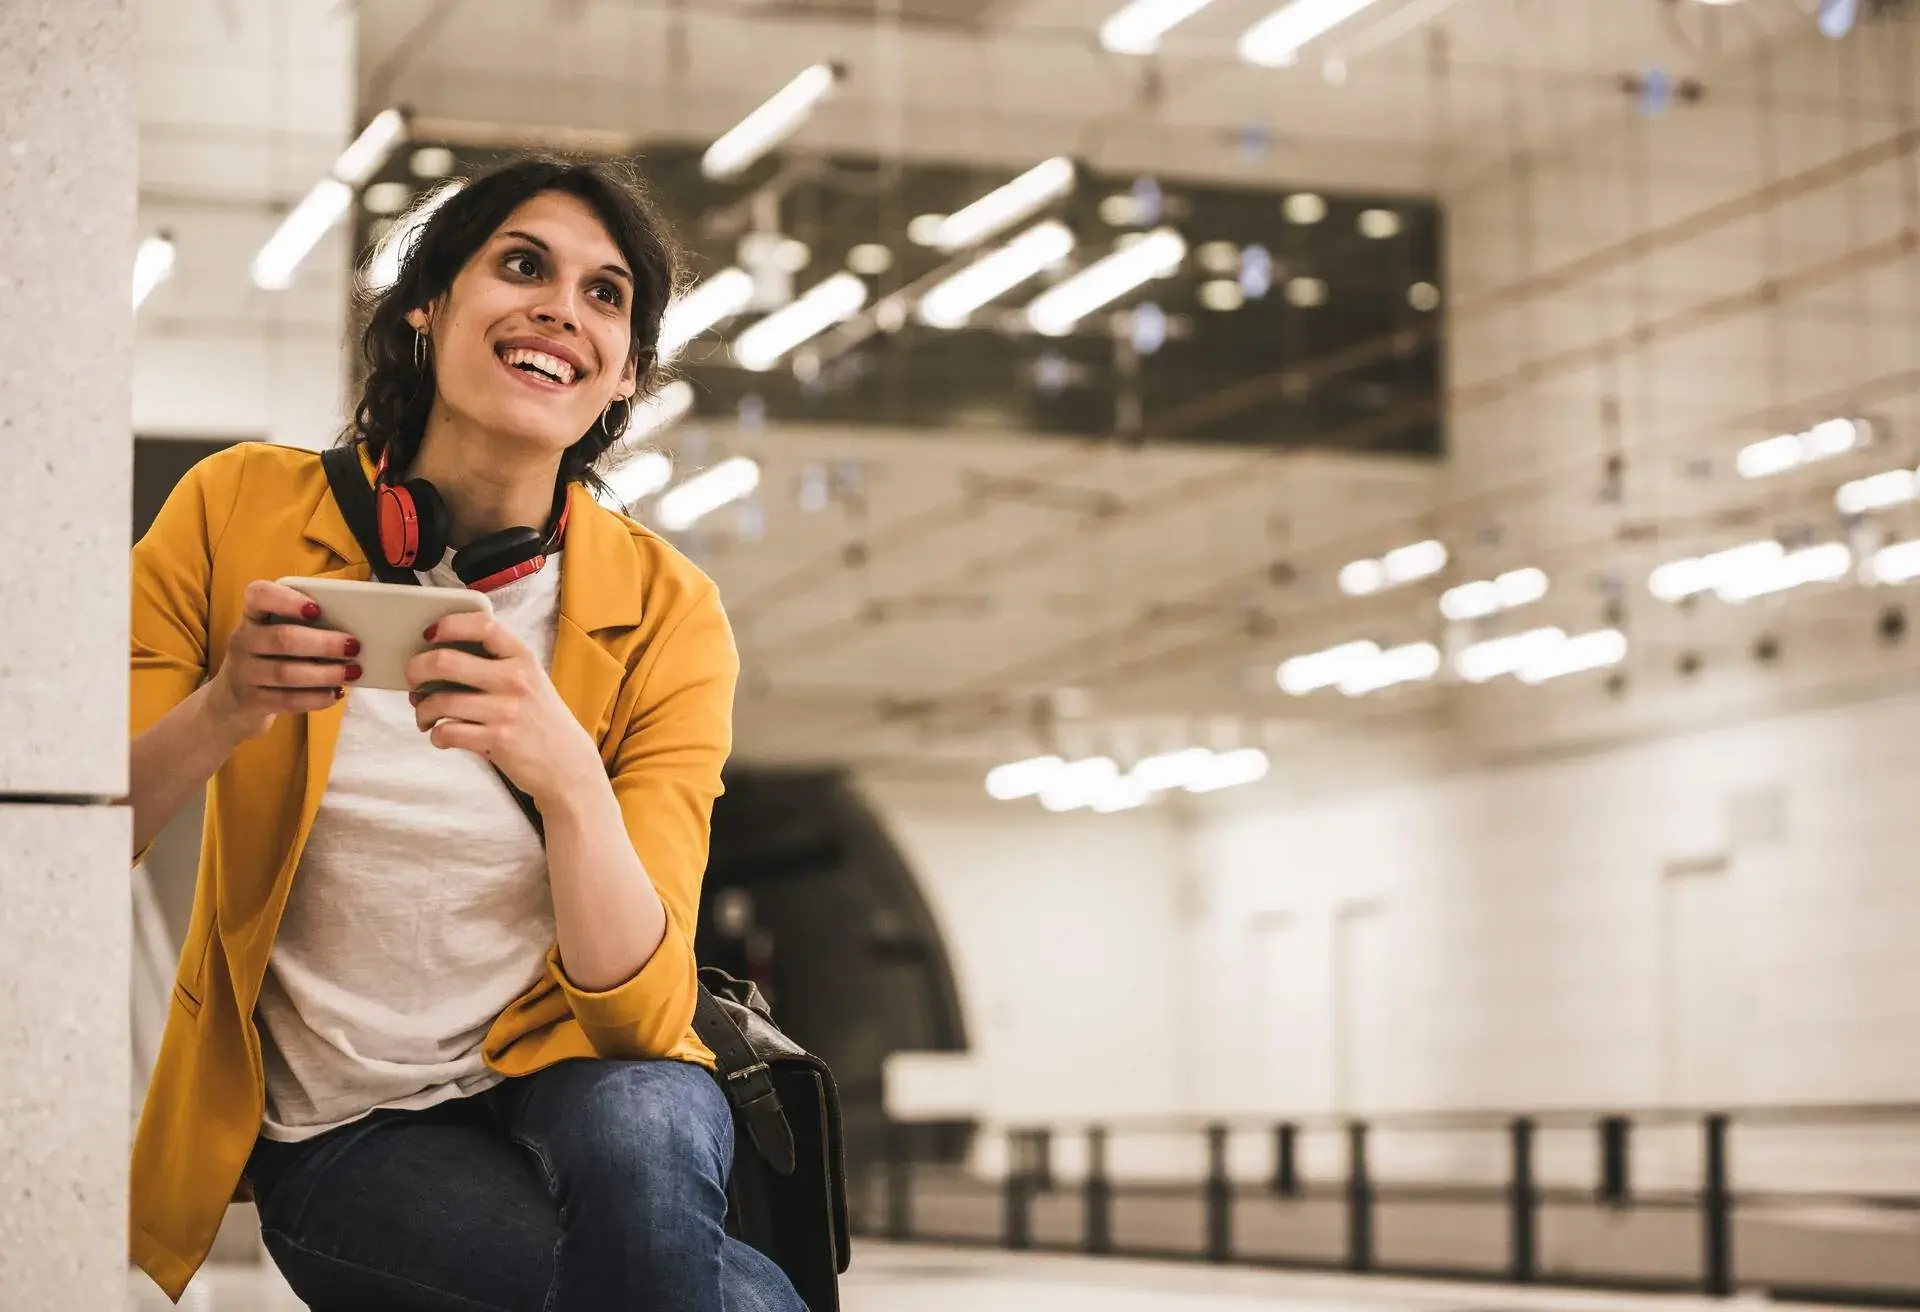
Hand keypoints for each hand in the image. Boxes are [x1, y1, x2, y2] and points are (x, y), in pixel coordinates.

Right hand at [207, 581, 361, 741]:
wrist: (232, 701)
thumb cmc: (269, 657)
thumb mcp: (276, 634)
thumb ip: (305, 625)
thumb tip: (353, 626)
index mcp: (253, 615)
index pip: (258, 595)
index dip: (287, 599)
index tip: (316, 609)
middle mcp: (243, 640)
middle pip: (282, 639)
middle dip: (323, 643)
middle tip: (354, 646)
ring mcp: (244, 673)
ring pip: (285, 673)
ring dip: (324, 673)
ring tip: (352, 672)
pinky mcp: (251, 701)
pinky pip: (286, 700)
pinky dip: (315, 698)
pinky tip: (335, 693)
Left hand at [405, 611, 602, 803]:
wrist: (567, 764)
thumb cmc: (538, 718)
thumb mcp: (529, 679)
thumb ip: (494, 663)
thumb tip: (435, 658)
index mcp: (522, 657)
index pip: (483, 626)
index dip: (448, 625)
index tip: (429, 635)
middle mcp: (515, 680)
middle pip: (445, 662)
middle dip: (416, 670)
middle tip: (412, 679)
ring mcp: (506, 711)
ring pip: (439, 701)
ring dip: (421, 710)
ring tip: (424, 716)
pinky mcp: (497, 740)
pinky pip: (447, 732)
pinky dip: (436, 735)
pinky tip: (442, 735)